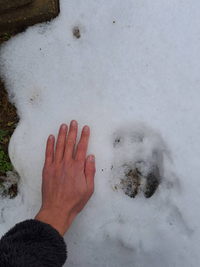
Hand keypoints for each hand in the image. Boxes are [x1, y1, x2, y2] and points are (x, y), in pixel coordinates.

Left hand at [35, 120, 95, 235]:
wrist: (57, 209)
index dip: (84, 136)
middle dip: (72, 131)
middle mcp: (66, 164)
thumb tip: (91, 157)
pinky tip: (50, 137)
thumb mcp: (89, 189)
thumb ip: (90, 171)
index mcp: (78, 167)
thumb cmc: (75, 201)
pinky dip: (49, 145)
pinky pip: (48, 154)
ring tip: (63, 125)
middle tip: (73, 122)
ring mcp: (56, 166)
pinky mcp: (47, 170)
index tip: (85, 128)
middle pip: (70, 144)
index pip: (82, 148)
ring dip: (61, 135)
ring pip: (59, 146)